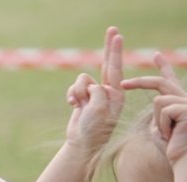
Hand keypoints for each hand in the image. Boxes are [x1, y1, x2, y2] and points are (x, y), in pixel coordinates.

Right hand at [64, 27, 124, 154]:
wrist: (81, 144)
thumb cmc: (94, 129)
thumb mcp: (99, 107)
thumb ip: (97, 90)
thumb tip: (90, 85)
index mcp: (116, 94)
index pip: (115, 68)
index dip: (115, 51)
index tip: (117, 36)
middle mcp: (107, 92)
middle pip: (107, 64)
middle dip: (109, 48)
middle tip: (113, 29)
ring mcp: (95, 95)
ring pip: (82, 79)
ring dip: (78, 90)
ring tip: (78, 103)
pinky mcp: (83, 99)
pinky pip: (74, 88)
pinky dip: (71, 95)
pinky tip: (72, 105)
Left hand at [122, 52, 186, 167]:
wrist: (184, 160)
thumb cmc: (172, 149)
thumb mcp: (160, 128)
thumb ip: (158, 114)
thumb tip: (157, 101)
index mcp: (180, 103)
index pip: (169, 81)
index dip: (163, 67)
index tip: (156, 55)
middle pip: (161, 83)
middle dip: (140, 82)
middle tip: (122, 83)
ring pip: (159, 101)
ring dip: (158, 121)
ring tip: (168, 134)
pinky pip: (164, 109)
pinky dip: (163, 124)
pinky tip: (173, 133)